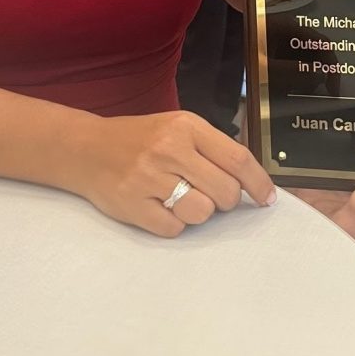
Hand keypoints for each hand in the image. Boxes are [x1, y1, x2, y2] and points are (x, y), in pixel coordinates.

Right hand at [78, 110, 275, 236]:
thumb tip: (250, 179)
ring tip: (183, 198)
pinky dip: (174, 224)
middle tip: (213, 195)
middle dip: (227, 201)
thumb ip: (211, 148)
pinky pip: (174, 229)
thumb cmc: (142, 139)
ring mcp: (149, 178)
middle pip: (225, 191)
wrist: (87, 148)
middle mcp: (170, 149)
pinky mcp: (132, 205)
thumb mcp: (178, 127)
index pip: (237, 159)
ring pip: (202, 213)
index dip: (258, 182)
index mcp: (187, 127)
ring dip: (200, 212)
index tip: (267, 198)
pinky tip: (162, 207)